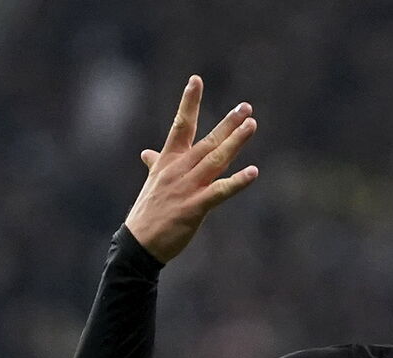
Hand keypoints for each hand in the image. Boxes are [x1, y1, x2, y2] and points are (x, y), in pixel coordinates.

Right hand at [124, 75, 258, 263]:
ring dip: (235, 142)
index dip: (188, 102)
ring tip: (252, 126)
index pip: (179, 125)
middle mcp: (178, 169)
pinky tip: (253, 172)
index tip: (196, 80)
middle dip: (227, 123)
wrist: (139, 243)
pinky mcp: (196, 207)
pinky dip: (238, 182)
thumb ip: (155, 164)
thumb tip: (147, 152)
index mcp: (168, 161)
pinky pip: (221, 191)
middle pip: (207, 140)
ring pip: (216, 159)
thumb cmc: (148, 213)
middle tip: (246, 107)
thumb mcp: (152, 183)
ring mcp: (187, 187)